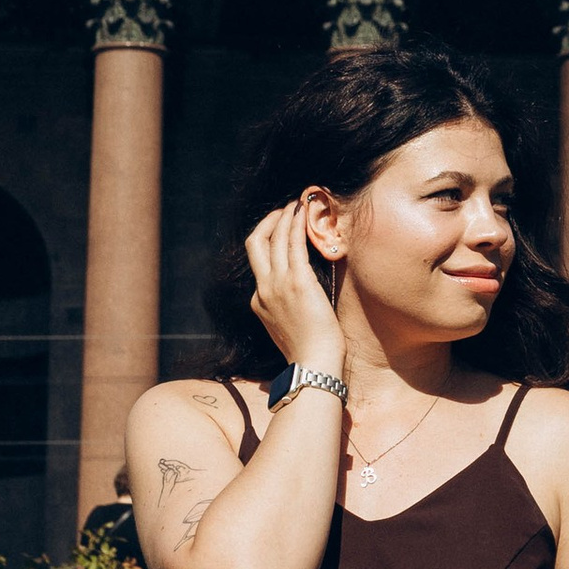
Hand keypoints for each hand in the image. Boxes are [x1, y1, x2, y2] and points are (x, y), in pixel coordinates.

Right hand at [245, 198, 347, 375]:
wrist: (314, 363)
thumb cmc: (309, 350)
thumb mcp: (287, 327)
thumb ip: (286, 308)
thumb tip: (299, 297)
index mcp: (258, 302)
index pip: (258, 264)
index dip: (269, 242)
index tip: (283, 231)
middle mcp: (263, 290)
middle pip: (254, 244)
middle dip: (268, 222)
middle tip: (284, 210)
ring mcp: (277, 285)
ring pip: (274, 239)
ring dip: (285, 217)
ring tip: (297, 205)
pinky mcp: (297, 281)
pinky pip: (293, 244)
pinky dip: (296, 225)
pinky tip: (304, 213)